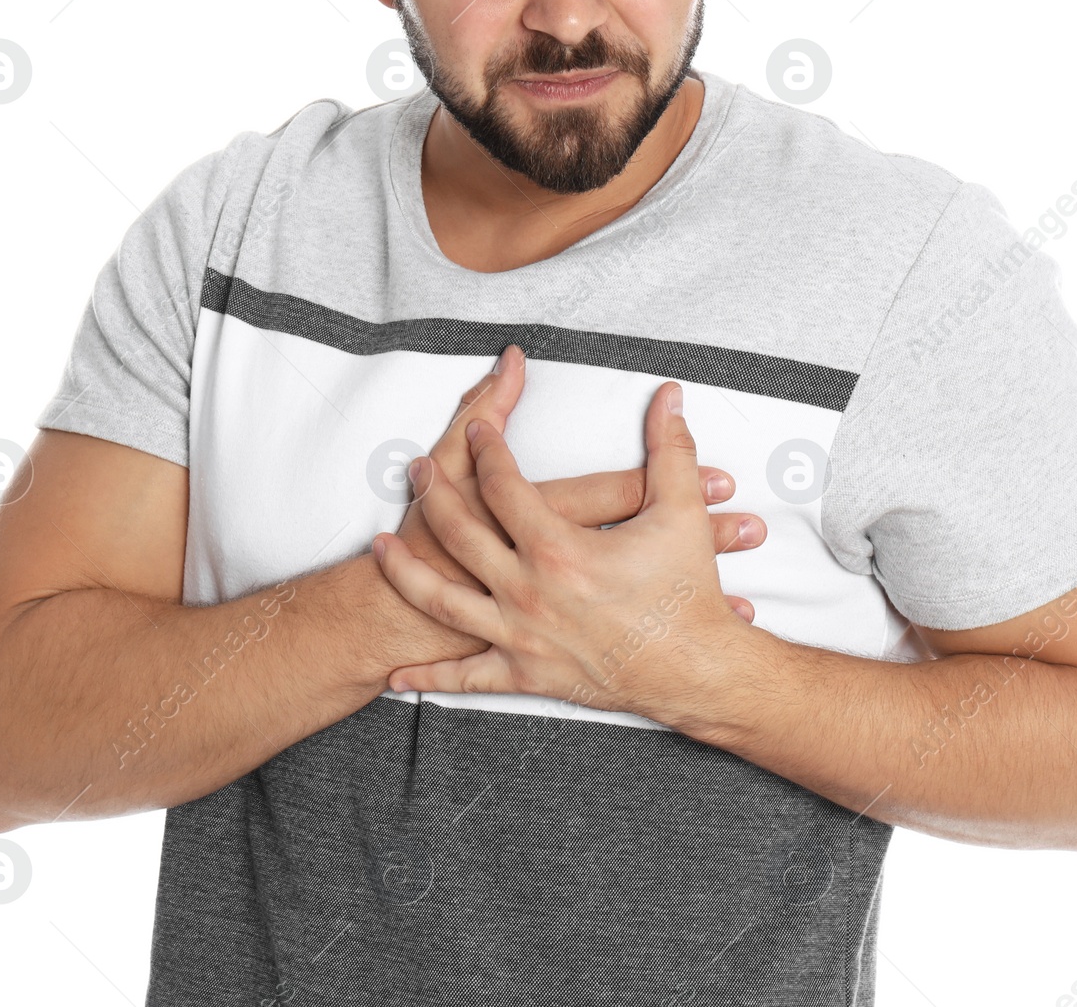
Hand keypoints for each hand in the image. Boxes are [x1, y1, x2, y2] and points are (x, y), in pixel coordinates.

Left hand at [374, 379, 747, 718]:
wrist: (696, 672)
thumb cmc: (687, 596)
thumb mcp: (681, 511)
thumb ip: (669, 447)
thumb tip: (669, 397)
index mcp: (557, 547)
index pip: (504, 485)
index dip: (486, 449)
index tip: (476, 429)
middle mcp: (526, 590)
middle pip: (460, 532)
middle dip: (434, 494)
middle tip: (417, 469)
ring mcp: (520, 636)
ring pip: (442, 600)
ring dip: (405, 572)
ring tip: (379, 548)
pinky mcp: (525, 675)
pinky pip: (467, 678)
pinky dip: (430, 678)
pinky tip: (397, 675)